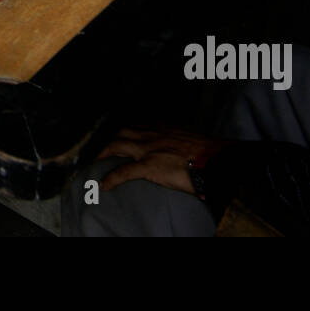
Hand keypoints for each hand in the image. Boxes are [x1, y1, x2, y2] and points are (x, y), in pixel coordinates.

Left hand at [97, 126, 224, 194]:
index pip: (137, 124)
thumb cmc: (208, 151)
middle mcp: (152, 134)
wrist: (215, 160)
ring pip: (116, 145)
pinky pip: (123, 172)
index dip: (125, 129)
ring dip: (103, 151)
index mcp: (162, 128)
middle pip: (122, 131)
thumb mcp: (190, 136)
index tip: (117, 132)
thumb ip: (179, 137)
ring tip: (94, 159)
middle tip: (98, 145)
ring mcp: (148, 149)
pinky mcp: (148, 166)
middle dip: (108, 137)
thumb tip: (179, 145)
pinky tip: (104, 185)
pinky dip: (111, 178)